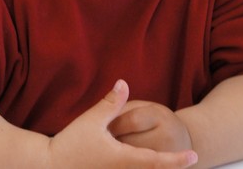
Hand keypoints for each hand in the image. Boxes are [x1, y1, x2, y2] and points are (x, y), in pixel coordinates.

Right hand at [46, 80, 197, 167]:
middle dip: (170, 168)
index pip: (157, 161)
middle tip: (188, 162)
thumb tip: (123, 82)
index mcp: (124, 159)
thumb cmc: (70, 144)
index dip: (177, 160)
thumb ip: (111, 103)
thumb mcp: (92, 120)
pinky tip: (139, 164)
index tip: (194, 157)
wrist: (48, 165)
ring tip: (169, 164)